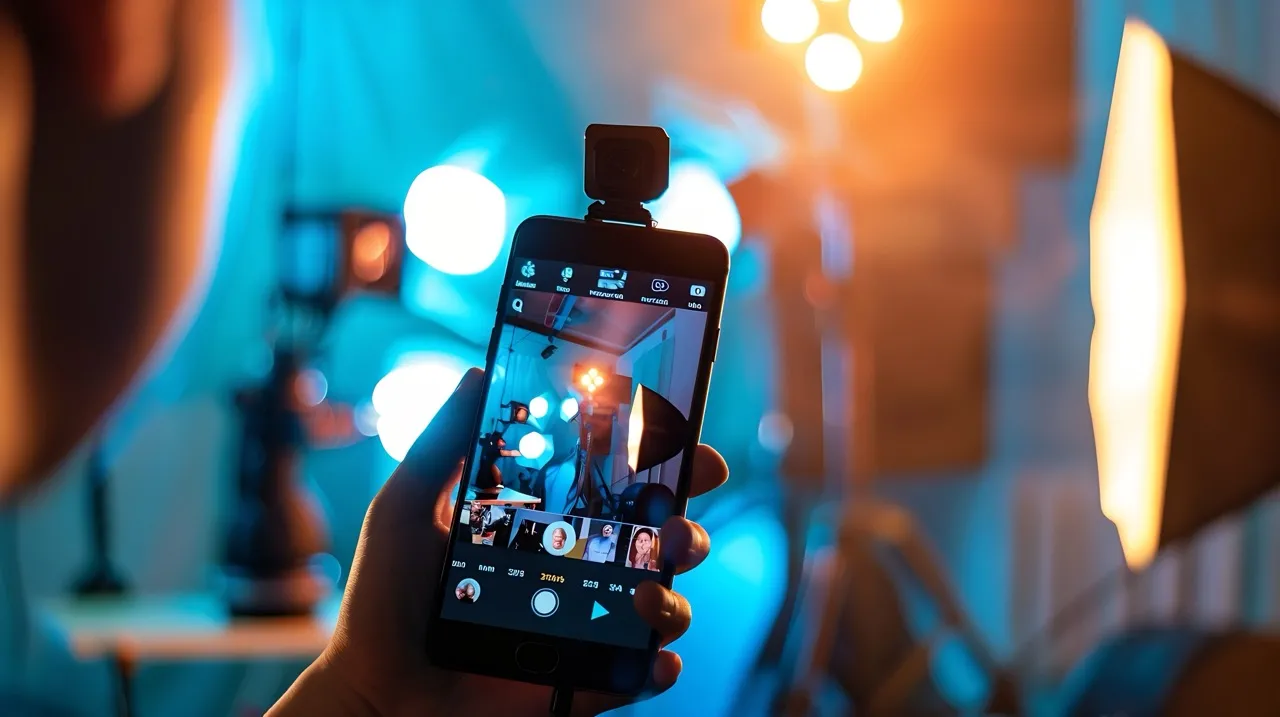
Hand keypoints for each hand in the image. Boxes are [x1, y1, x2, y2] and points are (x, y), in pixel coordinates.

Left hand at [269, 369, 729, 716]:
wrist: (373, 689)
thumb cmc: (384, 598)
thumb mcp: (406, 506)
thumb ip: (443, 441)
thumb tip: (478, 371)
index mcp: (550, 523)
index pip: (620, 485)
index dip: (664, 460)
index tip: (685, 440)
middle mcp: (580, 570)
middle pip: (662, 541)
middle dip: (688, 525)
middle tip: (675, 523)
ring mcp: (587, 627)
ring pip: (666, 603)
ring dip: (674, 594)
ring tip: (643, 591)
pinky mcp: (586, 681)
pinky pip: (644, 672)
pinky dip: (660, 664)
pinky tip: (652, 656)